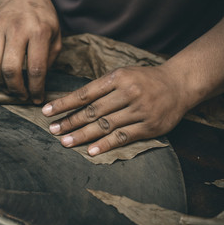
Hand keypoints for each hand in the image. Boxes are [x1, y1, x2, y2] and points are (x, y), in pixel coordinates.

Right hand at [0, 0, 61, 103]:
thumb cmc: (41, 17)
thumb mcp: (56, 35)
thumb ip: (50, 58)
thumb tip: (38, 82)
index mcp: (39, 31)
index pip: (36, 69)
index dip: (36, 89)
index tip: (36, 98)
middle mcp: (17, 28)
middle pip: (10, 69)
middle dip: (16, 89)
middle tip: (21, 96)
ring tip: (8, 87)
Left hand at [42, 66, 188, 155]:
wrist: (179, 84)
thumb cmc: (144, 79)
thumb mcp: (123, 73)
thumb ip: (102, 87)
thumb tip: (74, 102)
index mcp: (118, 77)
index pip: (85, 93)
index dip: (64, 103)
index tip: (46, 111)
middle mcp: (128, 93)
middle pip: (92, 111)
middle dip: (69, 121)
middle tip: (52, 130)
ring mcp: (139, 110)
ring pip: (105, 125)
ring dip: (82, 135)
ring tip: (65, 141)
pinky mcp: (149, 126)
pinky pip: (123, 137)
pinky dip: (105, 144)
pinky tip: (90, 151)